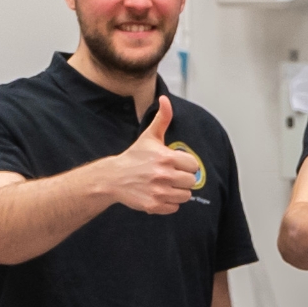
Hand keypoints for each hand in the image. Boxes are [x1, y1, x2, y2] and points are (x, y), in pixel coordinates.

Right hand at [101, 93, 202, 216]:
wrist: (113, 178)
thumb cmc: (135, 157)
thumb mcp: (150, 136)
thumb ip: (162, 118)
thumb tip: (165, 99)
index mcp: (166, 157)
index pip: (194, 165)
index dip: (186, 164)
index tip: (175, 163)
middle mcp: (163, 175)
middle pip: (191, 181)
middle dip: (182, 178)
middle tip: (170, 175)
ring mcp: (158, 192)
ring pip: (185, 196)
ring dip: (178, 191)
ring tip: (165, 185)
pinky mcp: (153, 205)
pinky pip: (174, 207)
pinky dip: (169, 203)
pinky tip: (159, 194)